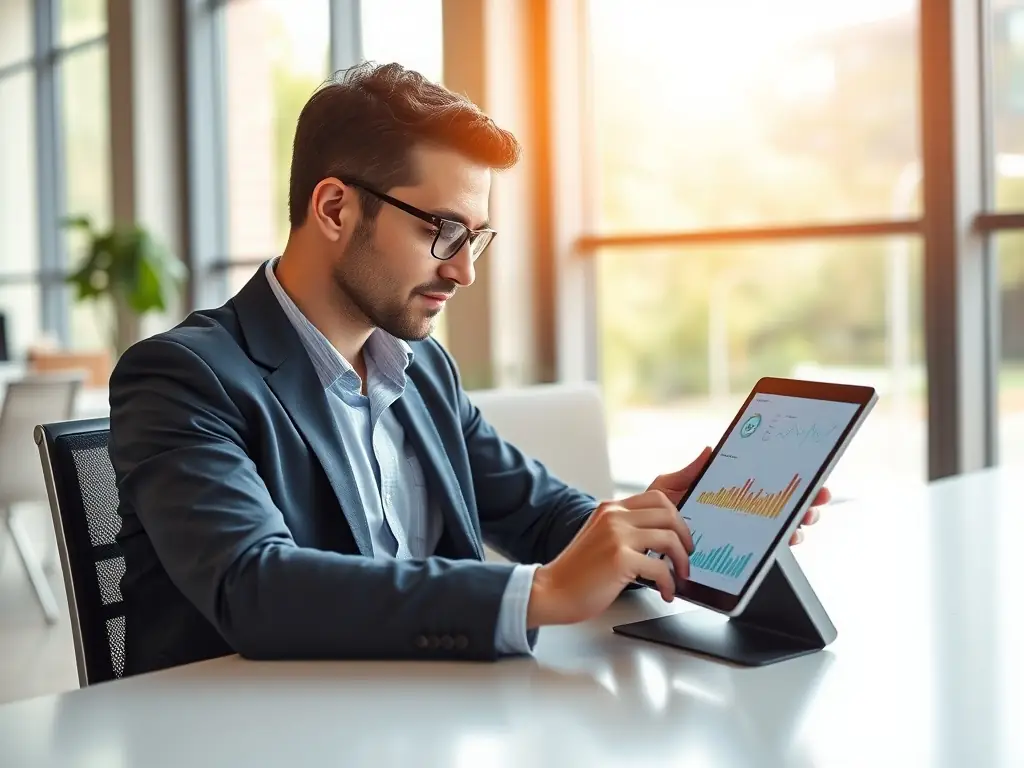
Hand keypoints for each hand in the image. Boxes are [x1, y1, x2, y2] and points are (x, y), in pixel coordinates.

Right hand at [526, 490, 694, 627]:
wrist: (552, 591)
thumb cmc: (577, 573)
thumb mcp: (600, 538)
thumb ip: (624, 531)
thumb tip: (660, 539)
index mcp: (611, 509)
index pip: (657, 497)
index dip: (678, 516)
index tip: (682, 536)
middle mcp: (614, 516)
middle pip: (669, 513)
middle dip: (685, 537)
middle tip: (686, 556)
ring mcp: (617, 535)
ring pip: (669, 538)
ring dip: (681, 560)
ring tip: (679, 576)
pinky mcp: (620, 559)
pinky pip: (660, 567)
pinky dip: (669, 583)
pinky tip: (665, 593)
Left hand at [648, 447, 831, 545]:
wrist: (636, 543)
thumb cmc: (652, 515)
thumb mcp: (666, 489)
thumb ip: (688, 473)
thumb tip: (709, 449)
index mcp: (723, 493)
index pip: (762, 483)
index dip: (788, 478)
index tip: (809, 475)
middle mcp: (735, 513)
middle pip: (777, 506)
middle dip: (804, 500)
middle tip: (817, 497)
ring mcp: (735, 534)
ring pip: (776, 529)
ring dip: (797, 523)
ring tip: (804, 519)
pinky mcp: (731, 555)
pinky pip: (760, 551)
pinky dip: (779, 546)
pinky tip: (787, 540)